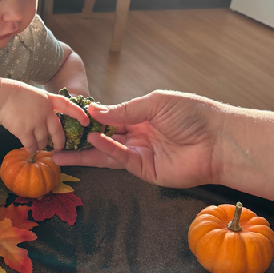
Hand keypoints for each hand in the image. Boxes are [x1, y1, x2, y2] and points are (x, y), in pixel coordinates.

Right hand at [0, 83, 89, 153]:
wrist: (0, 96)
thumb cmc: (14, 94)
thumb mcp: (35, 94)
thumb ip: (44, 106)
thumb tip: (48, 120)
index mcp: (49, 101)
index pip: (68, 106)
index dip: (78, 114)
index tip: (86, 121)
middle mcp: (45, 113)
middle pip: (57, 133)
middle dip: (59, 143)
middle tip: (58, 147)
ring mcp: (36, 123)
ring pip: (43, 141)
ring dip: (40, 144)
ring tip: (36, 144)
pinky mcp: (25, 131)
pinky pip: (31, 145)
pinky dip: (31, 148)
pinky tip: (29, 147)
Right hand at [53, 91, 224, 188]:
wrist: (218, 141)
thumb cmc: (194, 115)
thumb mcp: (156, 102)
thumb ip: (125, 109)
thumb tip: (96, 112)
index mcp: (142, 116)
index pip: (110, 116)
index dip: (90, 116)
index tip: (68, 114)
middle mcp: (137, 135)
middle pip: (102, 137)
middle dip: (79, 138)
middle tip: (55, 137)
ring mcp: (140, 154)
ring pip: (105, 153)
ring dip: (83, 152)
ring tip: (58, 152)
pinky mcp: (144, 170)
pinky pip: (119, 159)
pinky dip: (105, 150)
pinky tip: (91, 142)